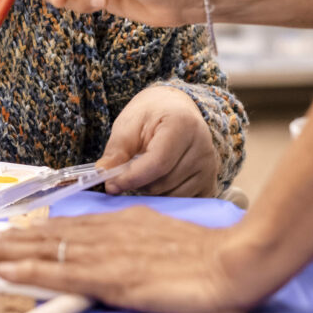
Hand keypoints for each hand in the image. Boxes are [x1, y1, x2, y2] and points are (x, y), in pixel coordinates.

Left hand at [0, 208, 271, 312]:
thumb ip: (138, 245)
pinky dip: (34, 271)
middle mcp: (112, 232)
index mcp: (125, 224)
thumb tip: (116, 255)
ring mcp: (111, 254)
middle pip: (54, 233)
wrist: (236, 261)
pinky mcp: (116, 277)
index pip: (72, 227)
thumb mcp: (166, 243)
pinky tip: (10, 272)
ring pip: (51, 249)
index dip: (39, 231)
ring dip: (13, 252)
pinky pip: (65, 273)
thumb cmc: (209, 259)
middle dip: (15, 239)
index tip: (12, 234)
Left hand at [100, 86, 218, 197]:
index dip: (131, 177)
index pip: (158, 163)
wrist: (175, 109)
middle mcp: (203, 148)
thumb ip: (117, 150)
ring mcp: (209, 168)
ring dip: (150, 191)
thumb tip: (103, 176)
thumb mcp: (129, 123)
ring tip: (144, 171)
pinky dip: (165, 198)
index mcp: (183, 125)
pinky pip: (183, 203)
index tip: (110, 184)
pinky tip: (157, 181)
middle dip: (138, 183)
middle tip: (126, 171)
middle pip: (163, 183)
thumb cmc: (151, 114)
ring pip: (172, 197)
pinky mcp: (210, 184)